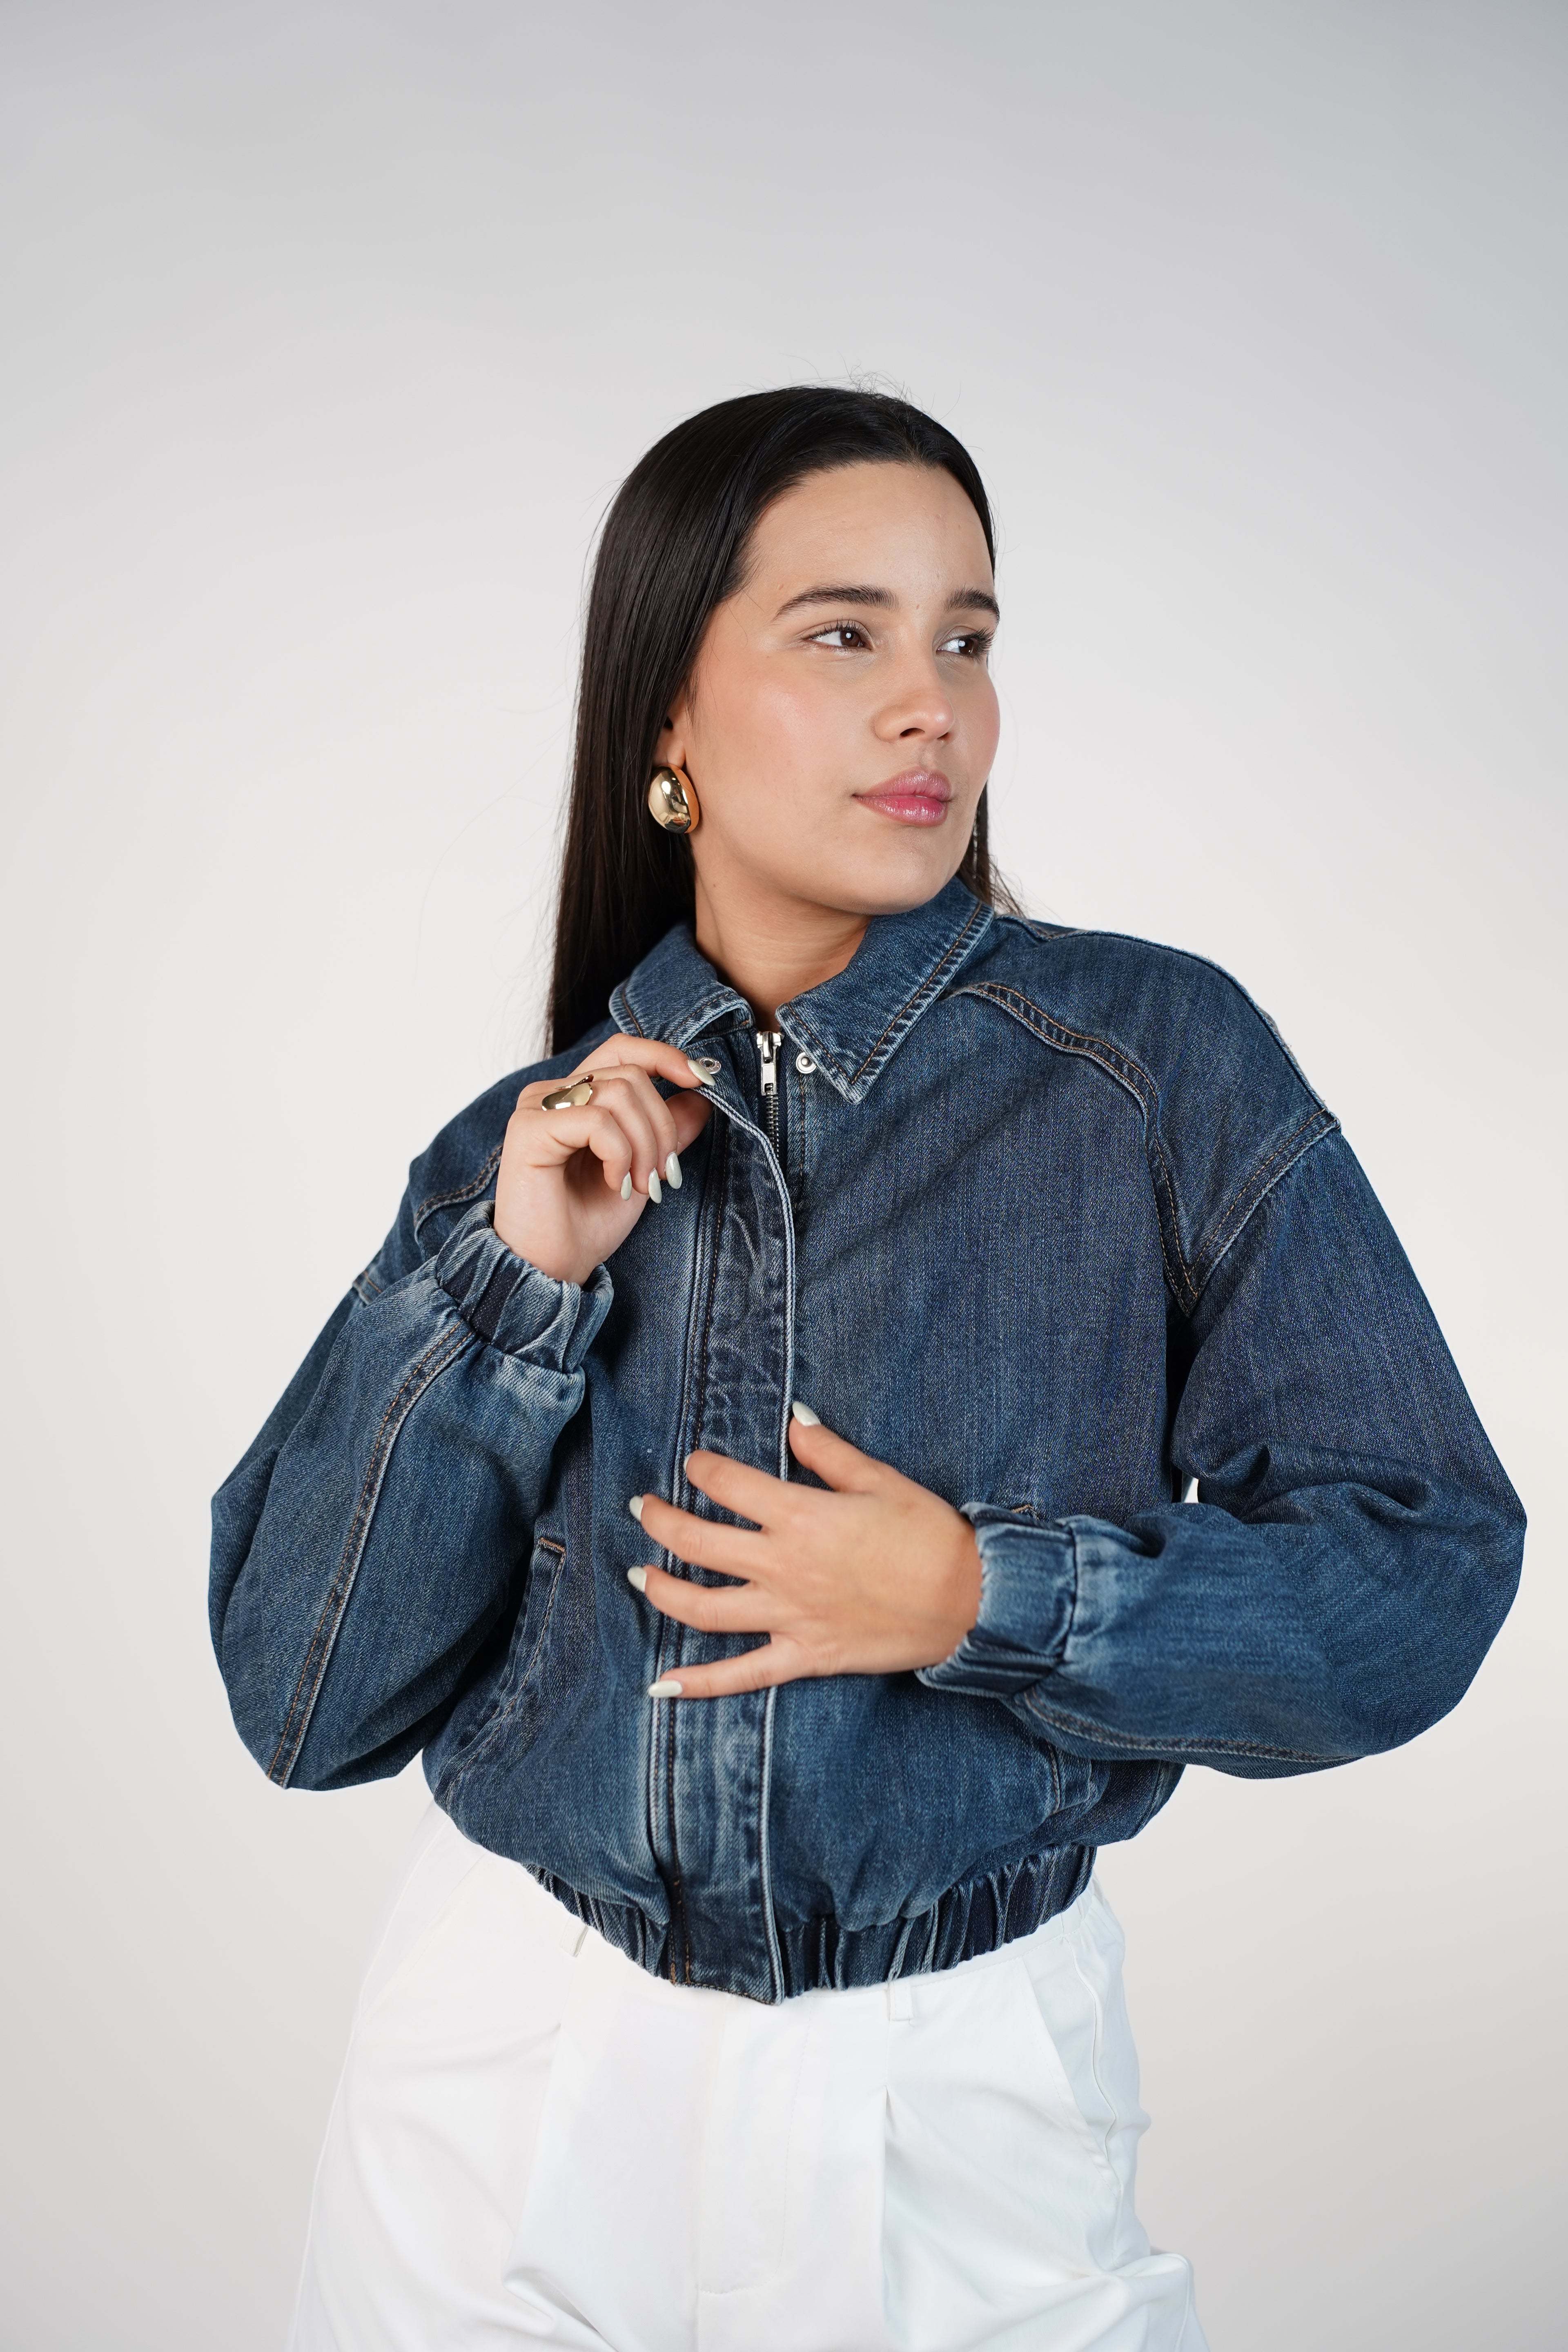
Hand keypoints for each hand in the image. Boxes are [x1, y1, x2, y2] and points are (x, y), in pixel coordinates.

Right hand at [494, 1036, 714, 1285]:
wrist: (551, 1268)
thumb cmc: (587, 1222)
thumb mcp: (642, 1168)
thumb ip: (667, 1130)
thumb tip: (702, 1095)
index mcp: (575, 1097)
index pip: (623, 1049)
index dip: (665, 1057)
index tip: (702, 1081)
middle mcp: (551, 1093)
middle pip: (630, 1074)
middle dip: (662, 1126)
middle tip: (663, 1175)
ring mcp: (537, 1107)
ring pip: (619, 1092)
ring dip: (645, 1144)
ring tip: (641, 1185)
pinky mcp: (528, 1129)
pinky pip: (597, 1121)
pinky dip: (620, 1154)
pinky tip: (614, 1184)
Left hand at [629, 1410, 982, 1697]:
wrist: (970, 1601)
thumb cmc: (929, 1534)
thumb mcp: (879, 1479)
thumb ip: (826, 1450)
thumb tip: (793, 1418)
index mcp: (800, 1516)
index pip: (728, 1485)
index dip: (703, 1469)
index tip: (694, 1464)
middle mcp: (782, 1567)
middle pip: (697, 1542)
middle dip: (659, 1521)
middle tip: (641, 1509)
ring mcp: (789, 1616)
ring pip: (702, 1607)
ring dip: (661, 1590)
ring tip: (639, 1576)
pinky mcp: (804, 1656)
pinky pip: (741, 1676)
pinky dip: (698, 1684)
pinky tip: (661, 1685)